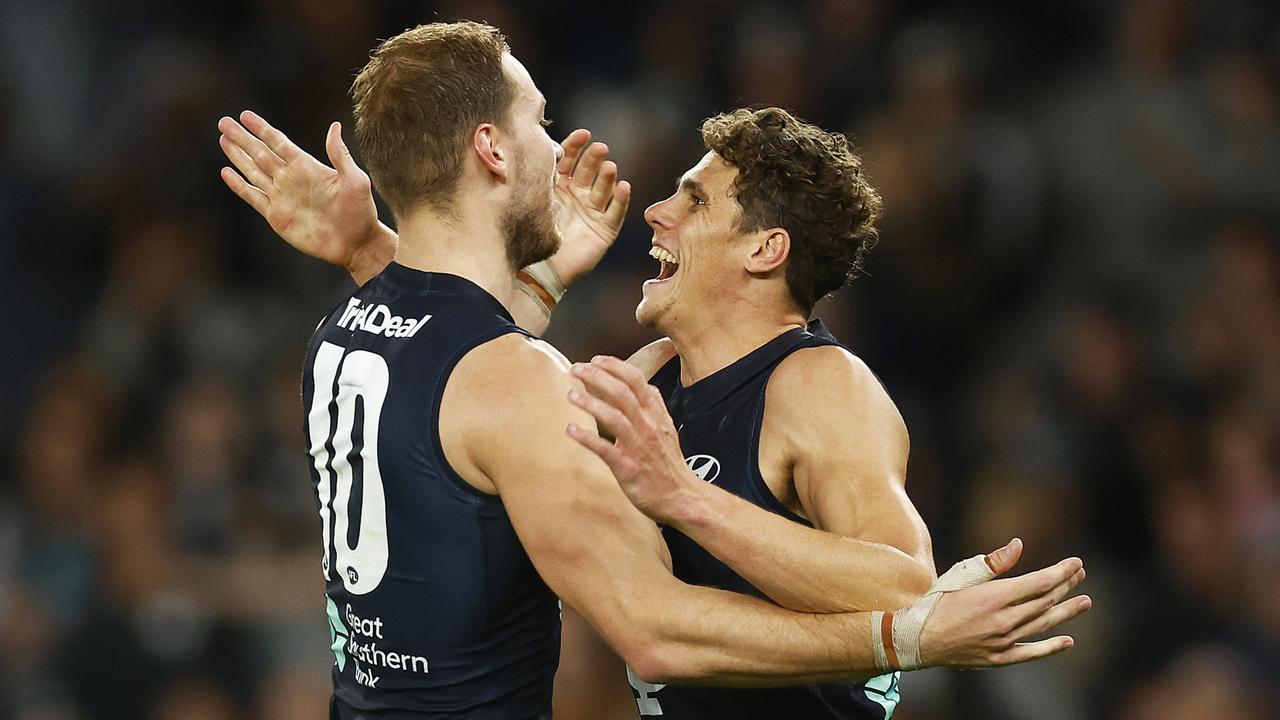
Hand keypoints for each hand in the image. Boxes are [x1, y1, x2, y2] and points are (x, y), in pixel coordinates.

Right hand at [217, 111, 393, 282]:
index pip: (278, 142)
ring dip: (238, 156)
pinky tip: (226, 172)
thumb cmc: (361, 211)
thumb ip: (340, 155)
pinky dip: (239, 185)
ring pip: (253, 171)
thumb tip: (335, 126)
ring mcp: (282, 196)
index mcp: (307, 166)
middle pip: (260, 153)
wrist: (356, 244)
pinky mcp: (277, 216)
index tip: (245, 115)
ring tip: (223, 140)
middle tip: (224, 122)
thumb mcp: (355, 180)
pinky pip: (253, 196)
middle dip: (242, 138)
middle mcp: (291, 178)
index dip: (261, 129)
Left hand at [549, 130, 631, 286]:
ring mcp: (592, 212)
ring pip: (603, 189)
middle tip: (600, 147)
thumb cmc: (532, 235)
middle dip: (594, 158)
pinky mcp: (604, 230)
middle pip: (589, 171)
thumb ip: (540, 177)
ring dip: (608, 177)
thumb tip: (541, 148)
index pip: (570, 160)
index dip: (577, 146)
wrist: (540, 270)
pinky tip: (625, 187)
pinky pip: (615, 212)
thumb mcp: (534, 200)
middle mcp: (578, 196)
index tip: (583, 134)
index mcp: (559, 186)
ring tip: (610, 167)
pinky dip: (621, 200)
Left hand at [565, 356, 692, 523]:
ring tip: (571, 395)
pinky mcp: (627, 467)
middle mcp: (648, 426)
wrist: (680, 497)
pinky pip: (605, 449)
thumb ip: (655, 407)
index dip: (615, 366)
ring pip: (614, 416)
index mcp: (656, 415)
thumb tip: (645, 387)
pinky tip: (570, 430)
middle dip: (597, 377)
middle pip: (622, 392)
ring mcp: (638, 446)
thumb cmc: (669, 464)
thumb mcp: (667, 429)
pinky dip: (586, 438)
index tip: (596, 360)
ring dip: (590, 403)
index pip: (636, 380)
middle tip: (576, 369)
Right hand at [919, 539, 1090, 666]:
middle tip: (1080, 575)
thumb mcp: (962, 575)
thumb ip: (993, 562)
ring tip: (1085, 601)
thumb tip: (1018, 545)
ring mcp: (1003, 641)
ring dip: (1066, 611)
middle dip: (1066, 586)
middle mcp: (1003, 620)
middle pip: (1044, 601)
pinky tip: (1067, 641)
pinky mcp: (999, 658)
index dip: (1060, 572)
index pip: (1039, 582)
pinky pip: (1032, 652)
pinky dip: (1051, 647)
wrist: (918, 638)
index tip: (1076, 563)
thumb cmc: (937, 602)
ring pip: (1043, 624)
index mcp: (994, 596)